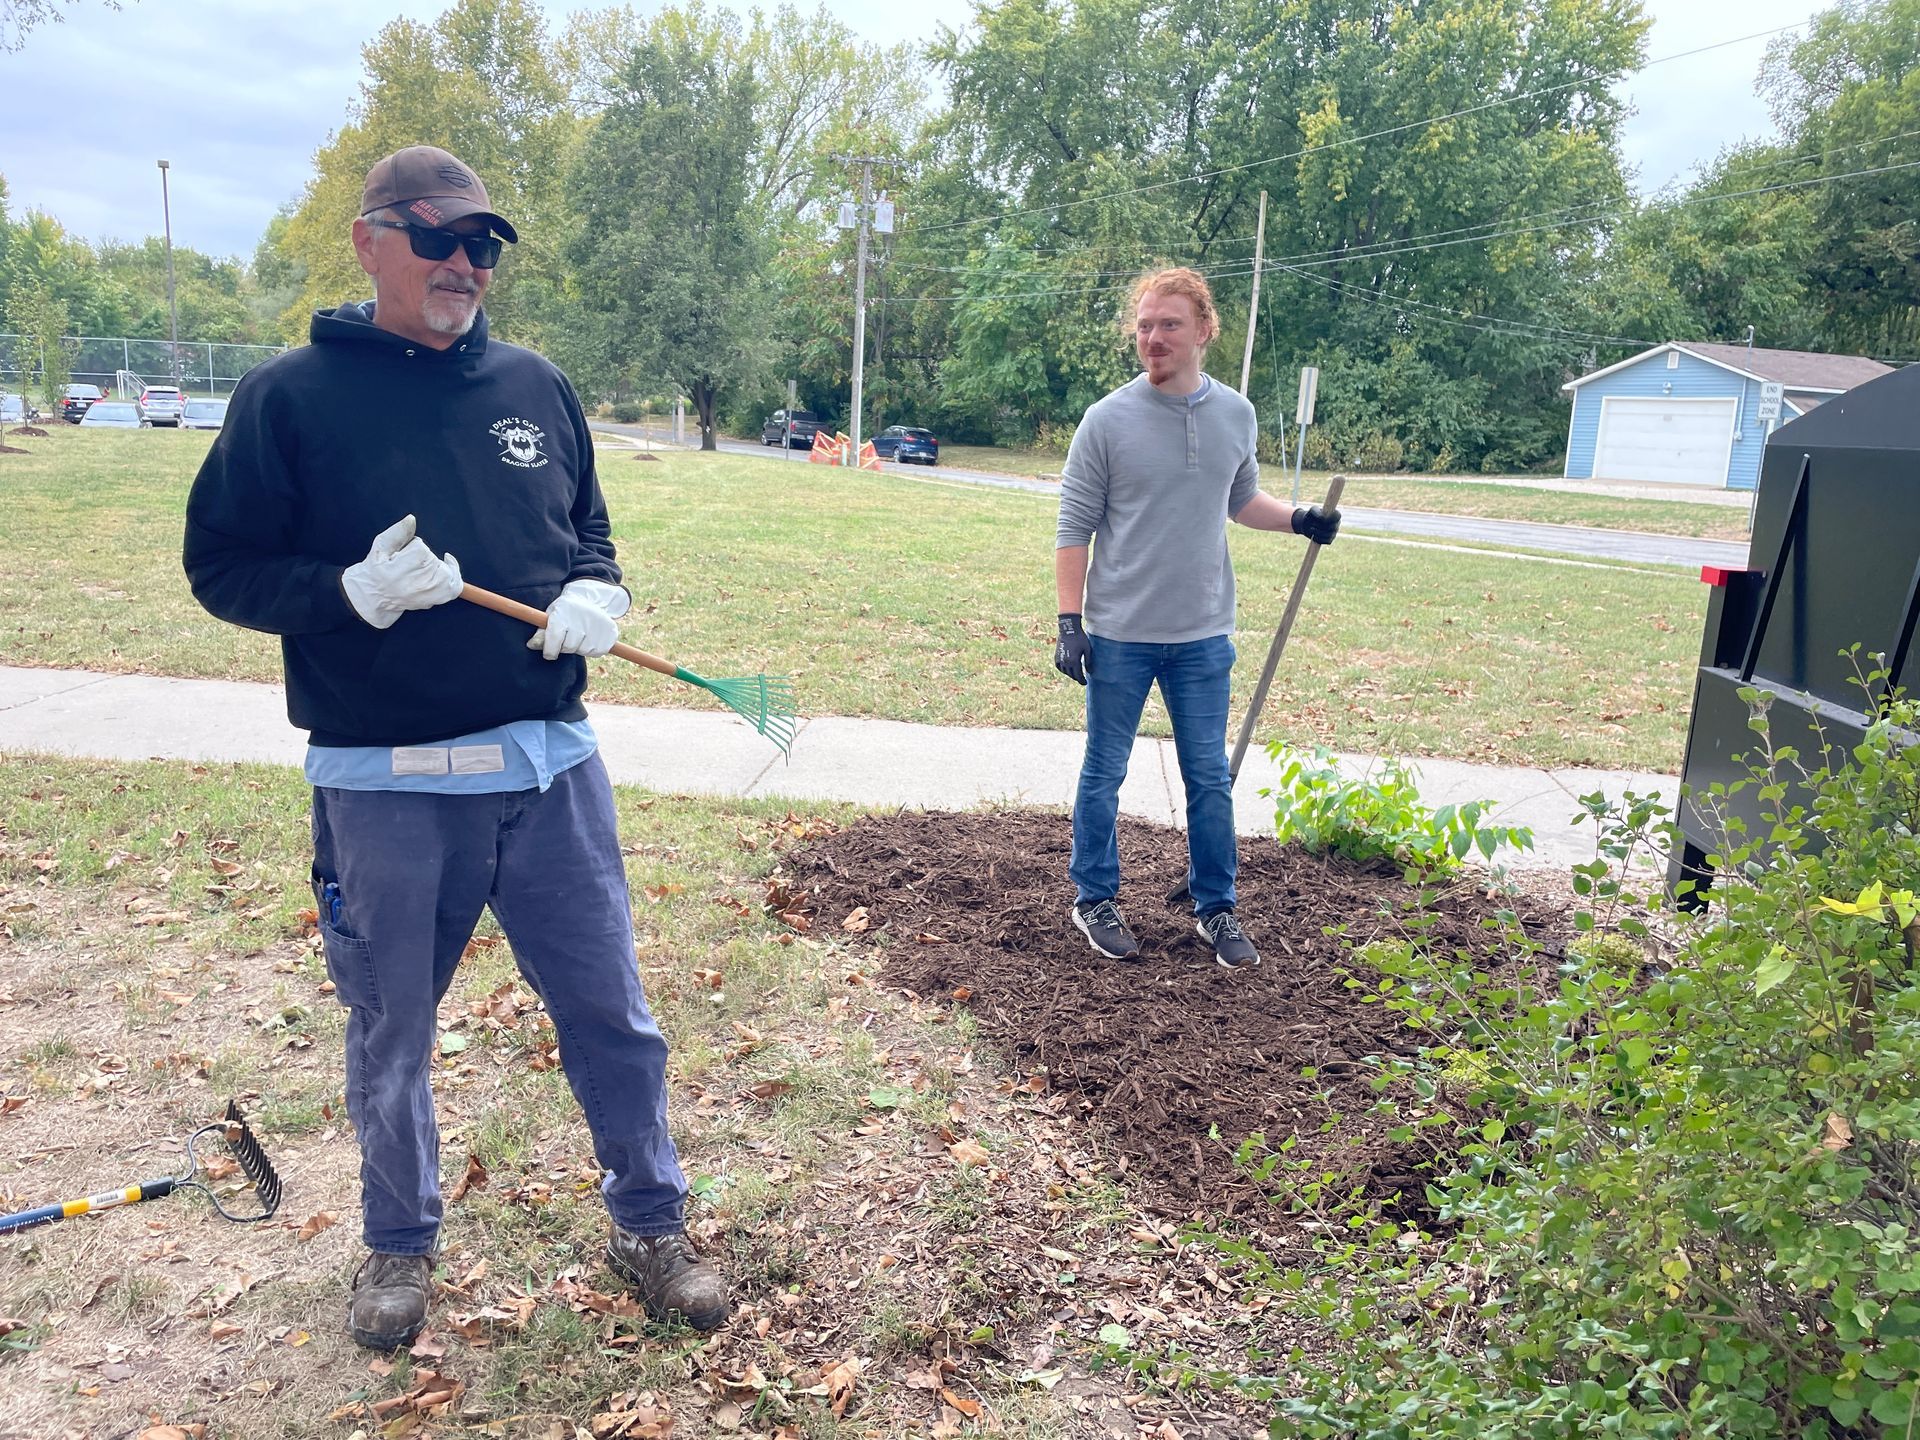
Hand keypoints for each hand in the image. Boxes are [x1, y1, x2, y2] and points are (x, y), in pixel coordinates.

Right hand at [340, 514, 462, 628]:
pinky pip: (455, 586)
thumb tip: (412, 519)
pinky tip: (447, 563)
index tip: (400, 555)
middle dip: (424, 556)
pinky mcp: (435, 600)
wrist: (375, 595)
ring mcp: (426, 595)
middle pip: (433, 559)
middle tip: (409, 564)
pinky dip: (454, 574)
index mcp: (396, 573)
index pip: (419, 548)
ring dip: (437, 565)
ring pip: (445, 571)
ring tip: (421, 568)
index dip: (412, 546)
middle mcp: (414, 586)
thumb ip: (397, 532)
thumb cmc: (377, 568)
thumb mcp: (381, 547)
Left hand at [527, 578, 627, 660]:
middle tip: (567, 635)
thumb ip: (542, 631)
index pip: (553, 642)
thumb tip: (531, 646)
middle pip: (568, 648)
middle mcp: (579, 623)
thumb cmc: (566, 610)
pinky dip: (591, 648)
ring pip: (582, 651)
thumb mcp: (552, 614)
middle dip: (565, 646)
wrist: (593, 599)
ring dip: (579, 646)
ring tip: (580, 633)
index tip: (549, 653)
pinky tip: (590, 636)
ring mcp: (595, 630)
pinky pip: (595, 652)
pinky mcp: (608, 637)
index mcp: (562, 617)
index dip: (549, 650)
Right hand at [1054, 613, 1090, 684]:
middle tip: (1081, 679)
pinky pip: (1059, 667)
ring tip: (1075, 673)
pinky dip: (1063, 670)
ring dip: (1070, 674)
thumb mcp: (1087, 649)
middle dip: (1077, 678)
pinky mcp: (1056, 656)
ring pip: (1065, 672)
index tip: (1085, 683)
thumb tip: (1090, 672)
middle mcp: (1066, 662)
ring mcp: (1060, 659)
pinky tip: (1067, 669)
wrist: (1068, 629)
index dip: (1082, 681)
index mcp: (1074, 661)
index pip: (1078, 676)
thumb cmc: (1080, 638)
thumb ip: (1088, 662)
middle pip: (1072, 675)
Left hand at [1294, 505, 1340, 545]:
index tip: (1322, 519)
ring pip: (1329, 535)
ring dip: (1319, 533)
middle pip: (1333, 527)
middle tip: (1313, 525)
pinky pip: (1327, 541)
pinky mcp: (1330, 540)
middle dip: (1321, 526)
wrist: (1307, 524)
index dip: (1331, 518)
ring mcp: (1334, 532)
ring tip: (1311, 529)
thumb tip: (1322, 518)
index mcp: (1335, 514)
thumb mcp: (1312, 511)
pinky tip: (1314, 537)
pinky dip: (1319, 539)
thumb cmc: (1311, 515)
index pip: (1337, 516)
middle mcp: (1336, 524)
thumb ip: (1316, 512)